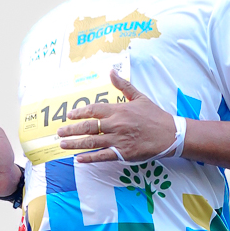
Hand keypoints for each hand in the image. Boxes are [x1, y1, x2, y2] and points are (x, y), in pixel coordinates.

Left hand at [56, 70, 176, 163]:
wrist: (170, 134)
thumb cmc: (154, 116)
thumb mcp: (139, 97)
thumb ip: (123, 85)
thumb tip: (111, 71)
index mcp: (119, 110)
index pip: (94, 110)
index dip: (79, 113)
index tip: (69, 115)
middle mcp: (116, 124)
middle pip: (88, 126)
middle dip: (71, 129)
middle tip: (59, 132)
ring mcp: (118, 140)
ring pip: (92, 142)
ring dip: (75, 143)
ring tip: (63, 144)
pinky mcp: (123, 153)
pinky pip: (102, 156)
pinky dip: (89, 158)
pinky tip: (79, 159)